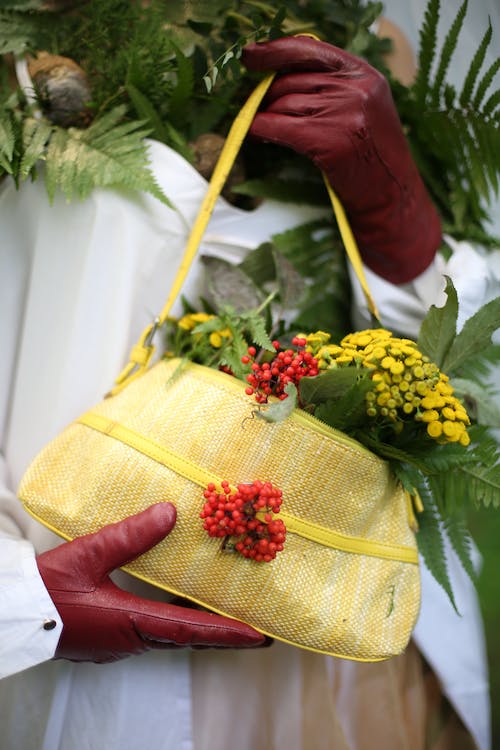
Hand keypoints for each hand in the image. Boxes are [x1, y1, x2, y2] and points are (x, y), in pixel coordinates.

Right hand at [36, 502, 264, 662]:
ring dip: (201, 627)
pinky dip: (177, 621)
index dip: (228, 631)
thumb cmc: (45, 590)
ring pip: (171, 635)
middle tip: (257, 629)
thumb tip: (169, 514)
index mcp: (130, 623)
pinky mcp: (109, 637)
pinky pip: (154, 631)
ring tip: (228, 615)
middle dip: (223, 633)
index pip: (191, 630)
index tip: (260, 636)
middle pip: (187, 637)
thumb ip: (130, 535)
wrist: (12, 615)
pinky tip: (181, 607)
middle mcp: (130, 639)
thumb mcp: (88, 555)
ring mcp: (119, 641)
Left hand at [242, 36, 441, 283]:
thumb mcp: (363, 110)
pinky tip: (256, 134)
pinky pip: (280, 127)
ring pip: (283, 104)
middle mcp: (356, 88)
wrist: (392, 198)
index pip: (310, 49)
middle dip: (267, 96)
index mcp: (364, 74)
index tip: (251, 56)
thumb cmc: (371, 158)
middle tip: (255, 110)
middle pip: (291, 80)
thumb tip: (279, 79)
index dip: (275, 51)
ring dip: (264, 116)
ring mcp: (346, 114)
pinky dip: (262, 129)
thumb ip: (332, 89)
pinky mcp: (331, 141)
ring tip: (262, 128)